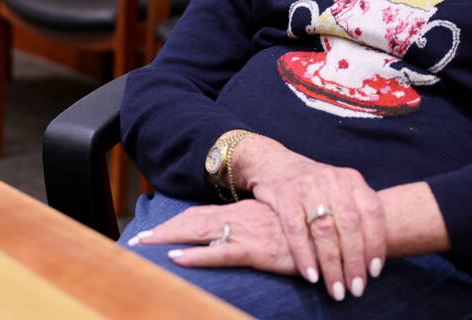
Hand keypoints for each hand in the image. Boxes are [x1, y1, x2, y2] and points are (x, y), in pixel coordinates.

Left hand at [127, 200, 295, 274]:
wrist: (335, 228)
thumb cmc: (307, 231)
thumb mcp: (278, 227)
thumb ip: (259, 230)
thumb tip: (240, 239)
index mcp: (243, 212)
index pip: (201, 215)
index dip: (176, 224)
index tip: (152, 232)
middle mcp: (240, 218)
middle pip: (193, 221)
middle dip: (163, 231)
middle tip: (136, 242)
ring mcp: (247, 232)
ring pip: (200, 232)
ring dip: (170, 238)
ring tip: (144, 245)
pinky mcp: (258, 250)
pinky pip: (222, 253)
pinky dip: (198, 255)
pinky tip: (177, 258)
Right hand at [232, 135, 385, 300]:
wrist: (275, 163)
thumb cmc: (315, 187)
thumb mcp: (340, 190)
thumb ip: (358, 214)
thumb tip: (375, 259)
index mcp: (351, 179)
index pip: (372, 213)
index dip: (376, 244)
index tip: (374, 272)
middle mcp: (332, 180)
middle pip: (349, 226)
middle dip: (354, 262)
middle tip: (356, 288)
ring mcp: (307, 186)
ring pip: (324, 230)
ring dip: (331, 264)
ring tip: (335, 289)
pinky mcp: (284, 194)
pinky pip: (295, 230)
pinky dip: (304, 255)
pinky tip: (311, 276)